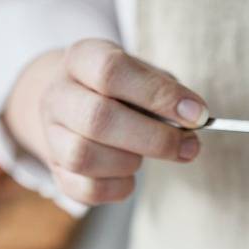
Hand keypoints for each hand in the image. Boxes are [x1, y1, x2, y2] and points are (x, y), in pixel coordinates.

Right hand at [4, 39, 208, 204]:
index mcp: (82, 59)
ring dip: (130, 162)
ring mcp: (52, 135)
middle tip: (189, 147)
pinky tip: (130, 175)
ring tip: (144, 156)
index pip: (112, 71)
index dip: (158, 95)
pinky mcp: (58, 173)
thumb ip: (168, 93)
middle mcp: (58, 95)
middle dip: (154, 139)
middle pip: (98, 119)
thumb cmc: (122, 92)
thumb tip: (193, 118)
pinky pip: (87, 190)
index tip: (197, 115)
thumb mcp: (144, 76)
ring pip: (84, 156)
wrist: (76, 108)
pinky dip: (119, 187)